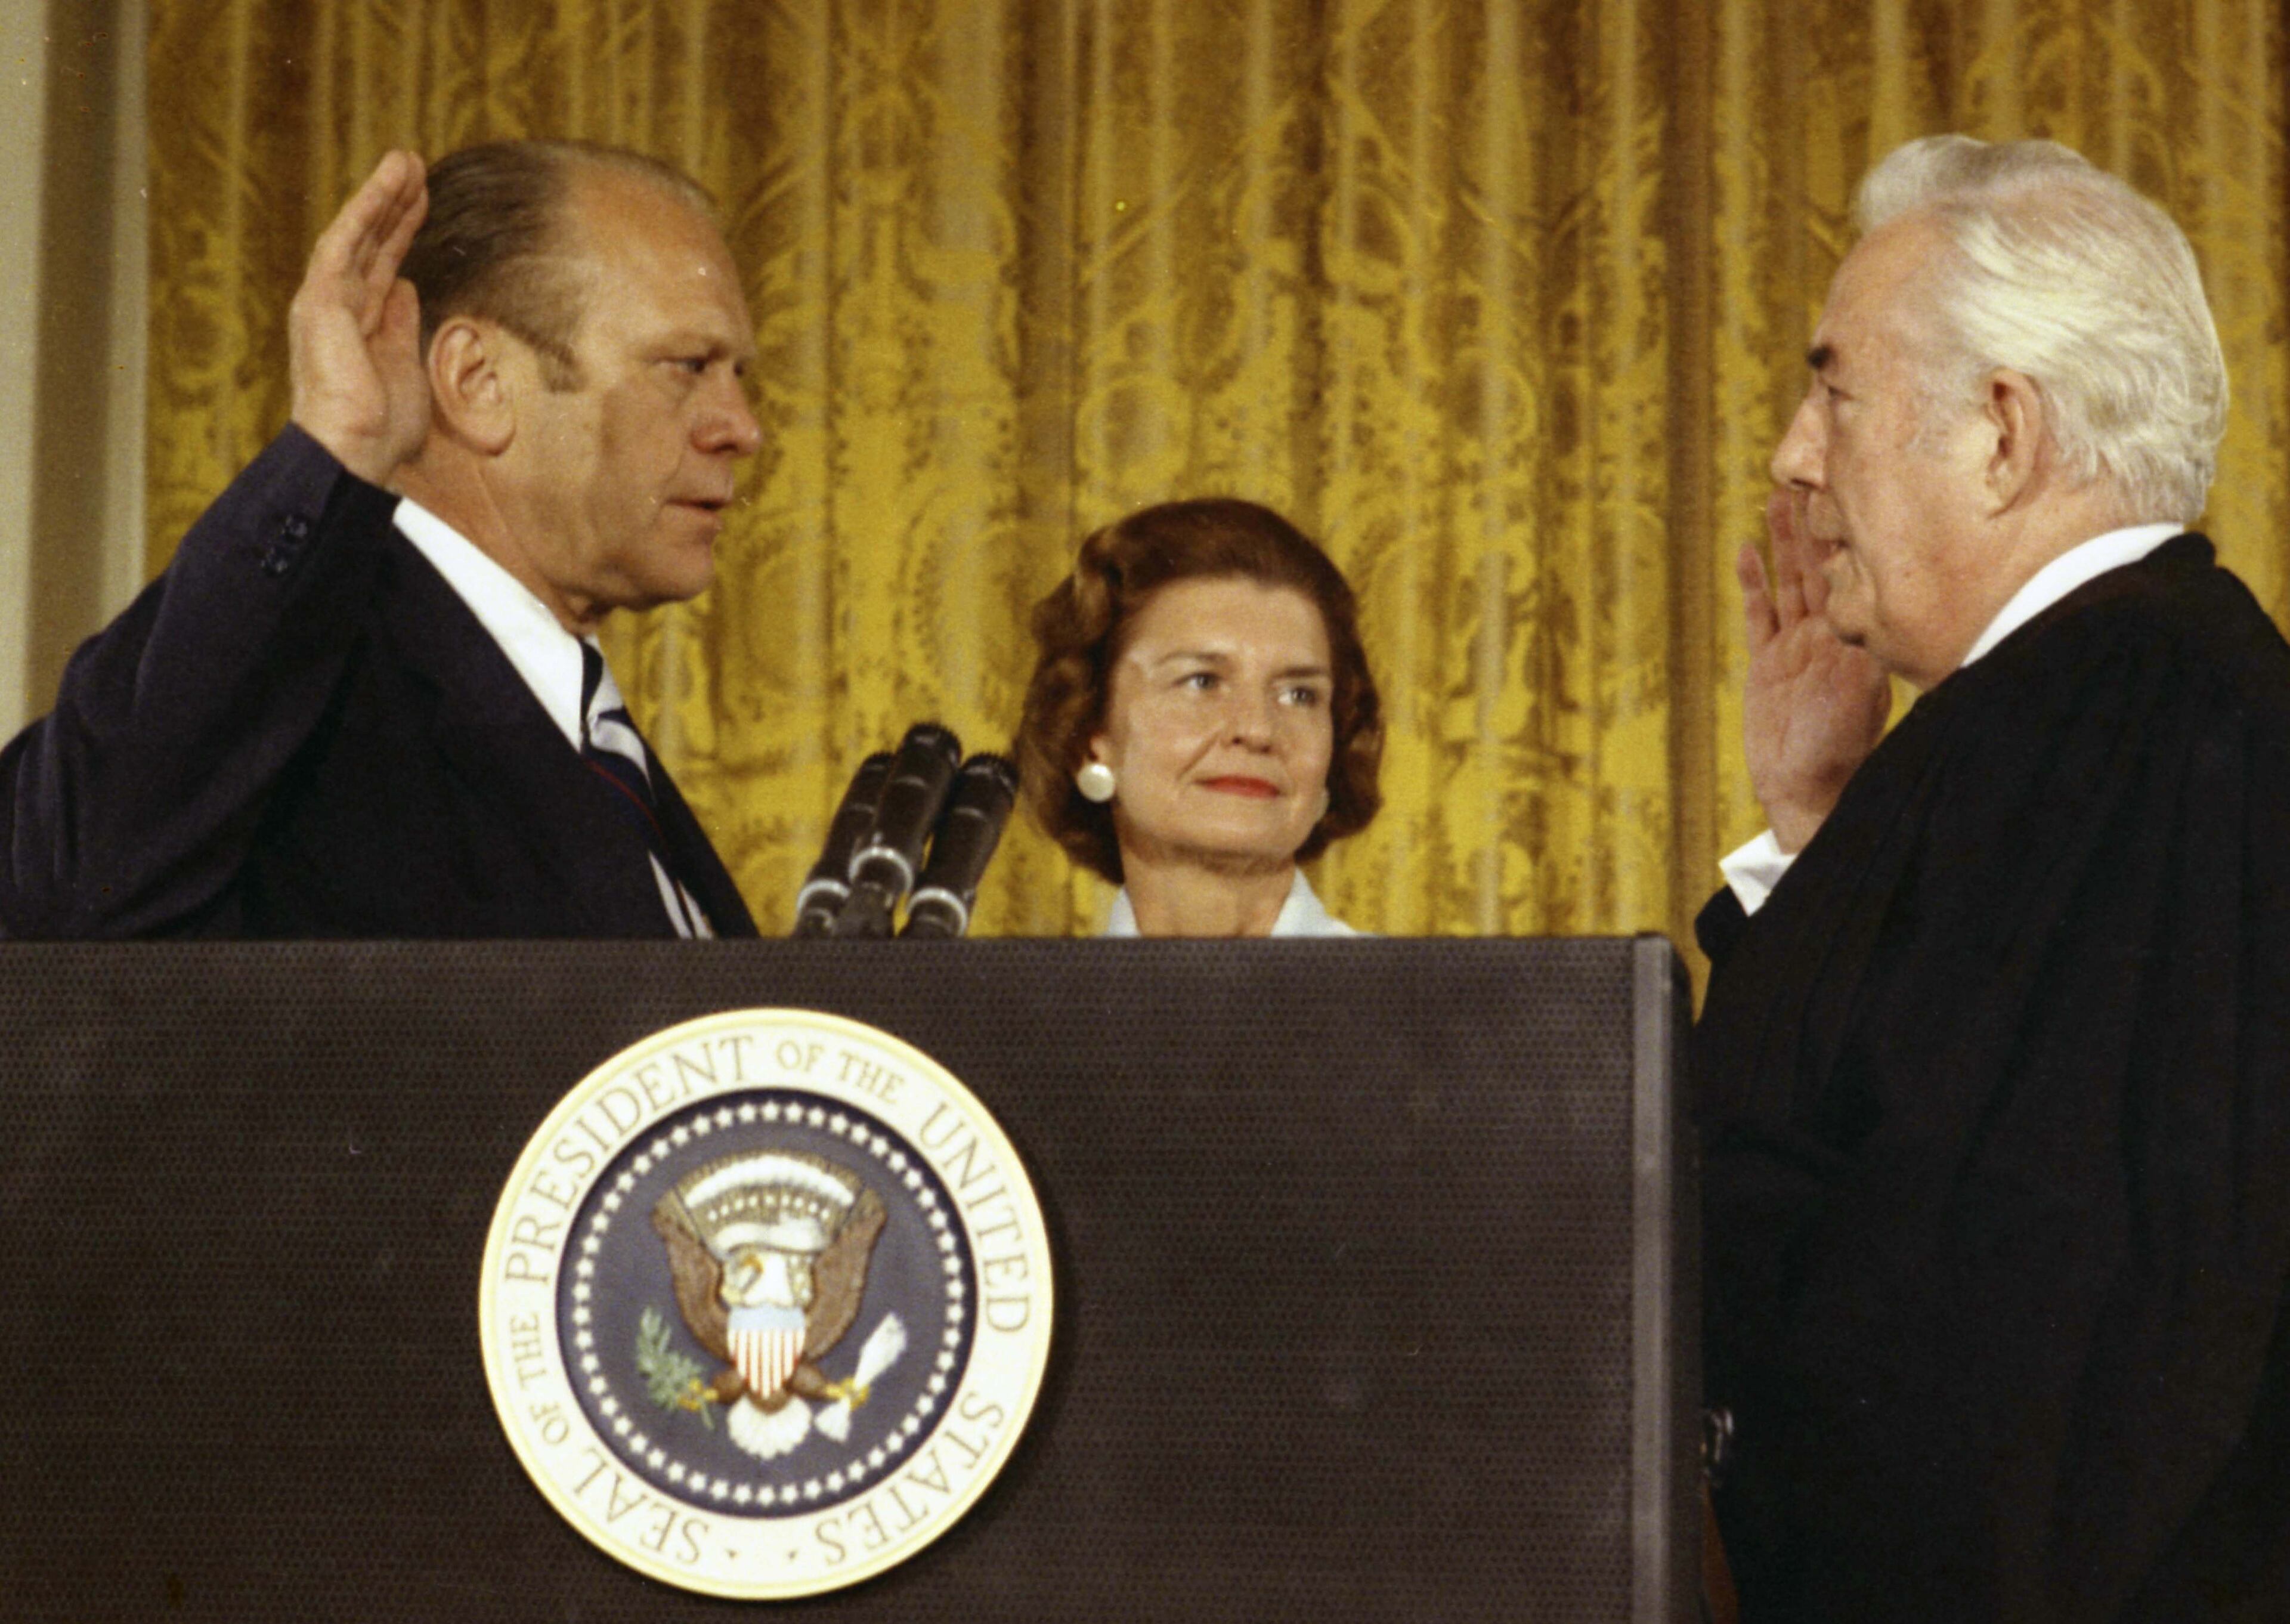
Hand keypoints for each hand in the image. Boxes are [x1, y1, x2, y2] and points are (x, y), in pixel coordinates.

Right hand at [288, 150, 429, 484]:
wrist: (355, 451)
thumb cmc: (381, 428)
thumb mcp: (404, 366)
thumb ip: (403, 326)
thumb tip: (406, 289)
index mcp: (357, 326)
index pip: (381, 267)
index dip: (400, 233)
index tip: (421, 203)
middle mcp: (337, 308)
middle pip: (369, 244)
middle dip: (393, 206)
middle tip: (417, 168)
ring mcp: (325, 301)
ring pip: (356, 235)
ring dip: (381, 196)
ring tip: (406, 160)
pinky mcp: (320, 299)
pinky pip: (343, 243)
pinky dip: (365, 211)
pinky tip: (387, 184)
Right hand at [1741, 489, 1890, 850]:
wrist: (1806, 790)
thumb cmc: (1840, 753)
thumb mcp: (1863, 695)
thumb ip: (1867, 652)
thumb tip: (1882, 607)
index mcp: (1854, 639)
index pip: (1853, 575)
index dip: (1849, 535)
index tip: (1850, 491)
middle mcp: (1827, 636)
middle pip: (1819, 567)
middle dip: (1815, 524)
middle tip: (1809, 475)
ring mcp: (1795, 647)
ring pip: (1789, 582)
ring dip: (1784, 541)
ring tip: (1779, 497)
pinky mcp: (1767, 663)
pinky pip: (1758, 614)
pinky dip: (1753, 583)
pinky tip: (1748, 550)